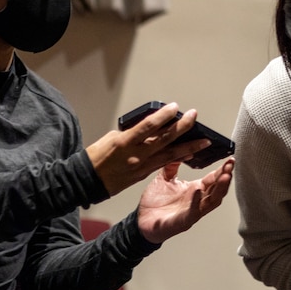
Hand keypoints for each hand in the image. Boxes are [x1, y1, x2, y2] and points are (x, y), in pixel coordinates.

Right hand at [86, 104, 212, 195]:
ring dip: (188, 147)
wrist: (87, 182)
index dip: (164, 116)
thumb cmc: (96, 157)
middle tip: (194, 117)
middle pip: (164, 139)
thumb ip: (131, 132)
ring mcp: (141, 166)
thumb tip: (148, 126)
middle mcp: (136, 155)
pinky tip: (189, 154)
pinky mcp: (143, 174)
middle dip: (182, 128)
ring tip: (204, 141)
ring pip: (169, 155)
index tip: (176, 107)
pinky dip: (177, 158)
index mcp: (125, 142)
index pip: (149, 126)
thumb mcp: (111, 138)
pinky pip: (163, 164)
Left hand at [136, 158, 234, 243]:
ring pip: (211, 202)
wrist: (140, 221)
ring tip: (224, 177)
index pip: (213, 179)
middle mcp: (197, 201)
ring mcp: (191, 212)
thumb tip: (181, 148)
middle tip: (231, 166)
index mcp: (194, 190)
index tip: (231, 159)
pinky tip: (198, 191)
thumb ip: (172, 164)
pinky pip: (192, 213)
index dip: (223, 170)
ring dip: (219, 190)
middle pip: (217, 190)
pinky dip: (196, 202)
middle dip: (225, 178)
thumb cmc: (154, 203)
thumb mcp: (164, 178)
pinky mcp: (181, 222)